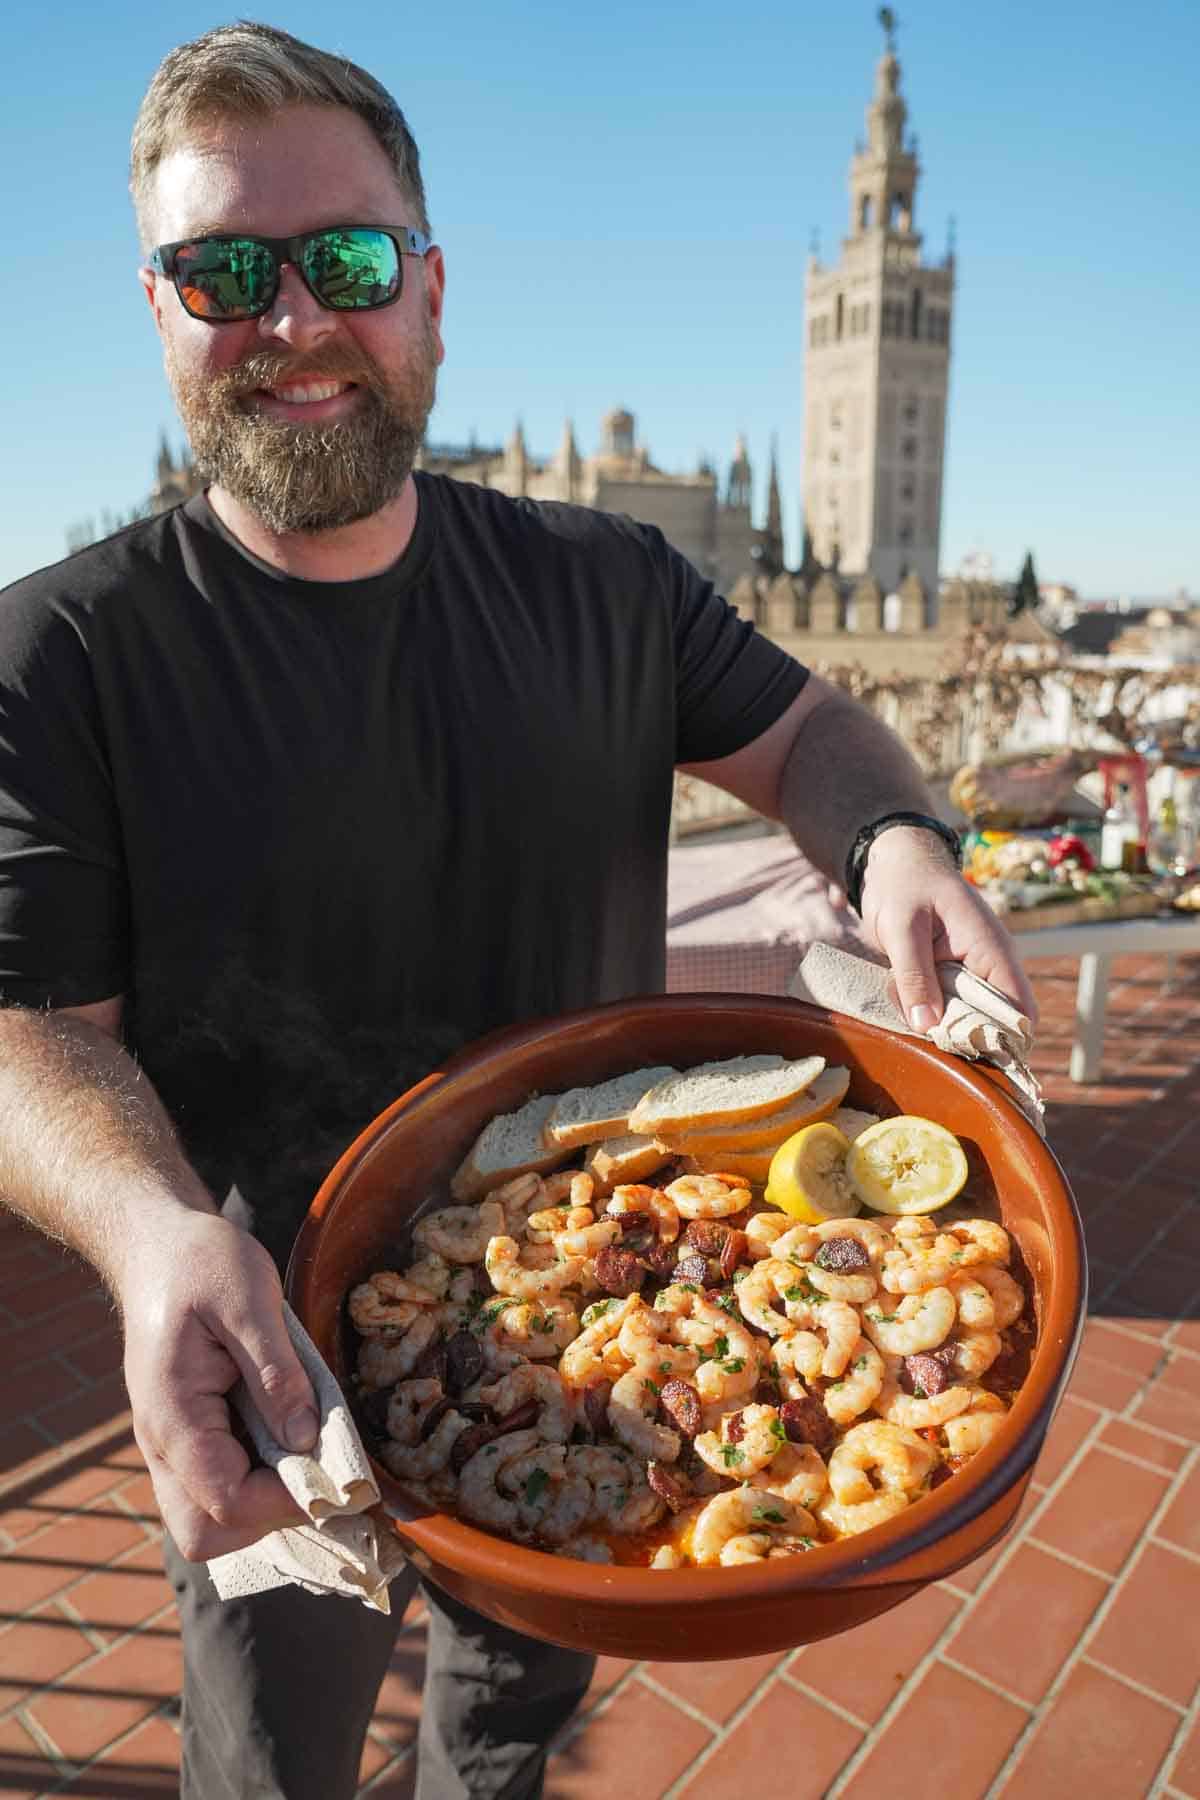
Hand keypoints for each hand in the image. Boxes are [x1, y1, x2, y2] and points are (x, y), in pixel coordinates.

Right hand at [121, 1211, 318, 1559]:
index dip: (287, 1502)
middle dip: (269, 1519)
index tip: (340, 1477)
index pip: (226, 1502)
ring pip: (208, 1518)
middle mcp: (161, 1443)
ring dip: (264, 1503)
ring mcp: (169, 1444)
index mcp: (172, 1414)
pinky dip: (257, 1482)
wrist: (158, 1246)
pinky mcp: (187, 1436)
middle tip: (321, 1473)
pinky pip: (216, 1485)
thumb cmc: (202, 1264)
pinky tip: (293, 1440)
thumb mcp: (249, 1300)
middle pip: (205, 1533)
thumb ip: (277, 1374)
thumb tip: (307, 1441)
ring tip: (313, 1456)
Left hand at [859, 825, 1036, 1031]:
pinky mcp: (954, 976)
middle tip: (929, 1045)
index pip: (1019, 1011)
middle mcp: (992, 965)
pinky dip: (934, 1015)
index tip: (966, 1056)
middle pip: (996, 1023)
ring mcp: (974, 971)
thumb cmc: (904, 887)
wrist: (895, 864)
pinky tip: (910, 1013)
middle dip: (966, 1040)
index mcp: (992, 951)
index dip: (1001, 1040)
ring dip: (945, 1028)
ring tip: (914, 1024)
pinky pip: (952, 1007)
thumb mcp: (901, 929)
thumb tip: (926, 1026)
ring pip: (971, 1018)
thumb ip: (913, 977)